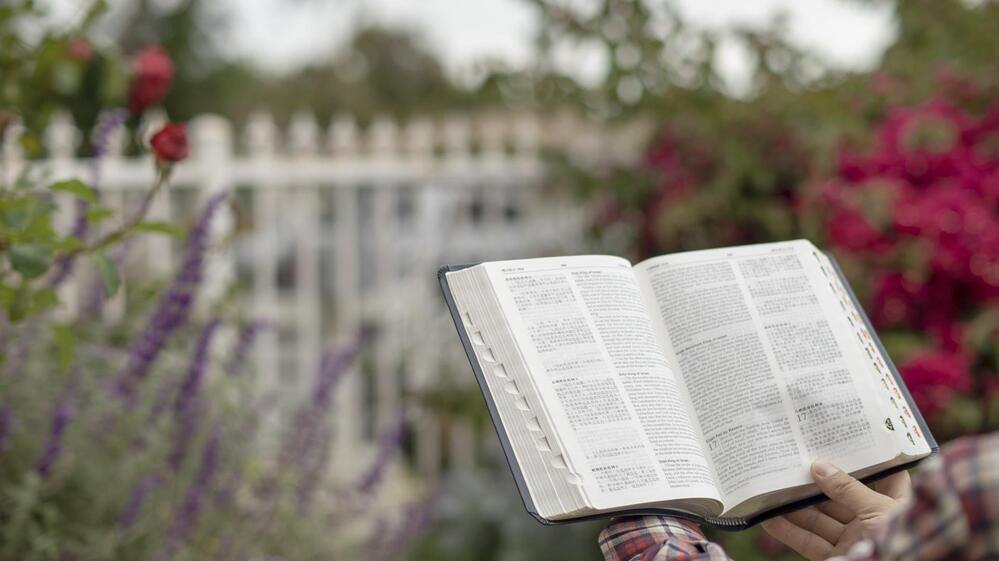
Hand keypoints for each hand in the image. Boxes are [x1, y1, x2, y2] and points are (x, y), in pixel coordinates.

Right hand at [761, 461, 910, 560]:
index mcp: (895, 508)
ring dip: (797, 506)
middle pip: (844, 497)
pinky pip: (808, 542)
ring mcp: (853, 541)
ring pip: (821, 519)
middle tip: (797, 461)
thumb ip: (847, 489)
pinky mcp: (834, 558)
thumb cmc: (894, 542)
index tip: (852, 443)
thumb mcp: (876, 510)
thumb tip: (819, 466)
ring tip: (776, 486)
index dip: (874, 461)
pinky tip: (770, 518)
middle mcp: (873, 523)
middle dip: (820, 481)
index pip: (888, 479)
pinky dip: (788, 531)